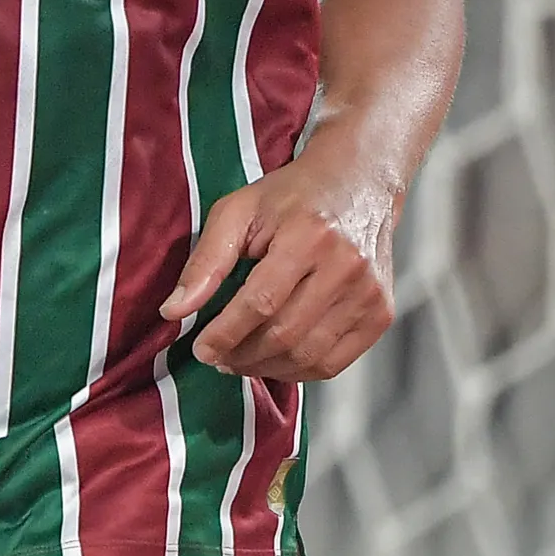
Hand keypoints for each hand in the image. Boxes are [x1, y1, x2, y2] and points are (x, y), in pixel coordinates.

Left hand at [158, 145, 399, 380]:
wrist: (358, 183)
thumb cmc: (292, 196)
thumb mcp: (238, 211)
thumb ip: (205, 261)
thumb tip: (173, 312)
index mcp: (309, 236)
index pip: (260, 303)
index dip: (225, 334)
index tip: (201, 349)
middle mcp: (347, 267)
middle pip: (285, 335)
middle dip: (242, 356)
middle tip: (216, 357)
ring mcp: (369, 294)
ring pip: (309, 356)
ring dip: (266, 368)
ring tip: (240, 360)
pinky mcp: (381, 313)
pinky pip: (335, 363)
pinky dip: (298, 371)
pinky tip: (274, 360)